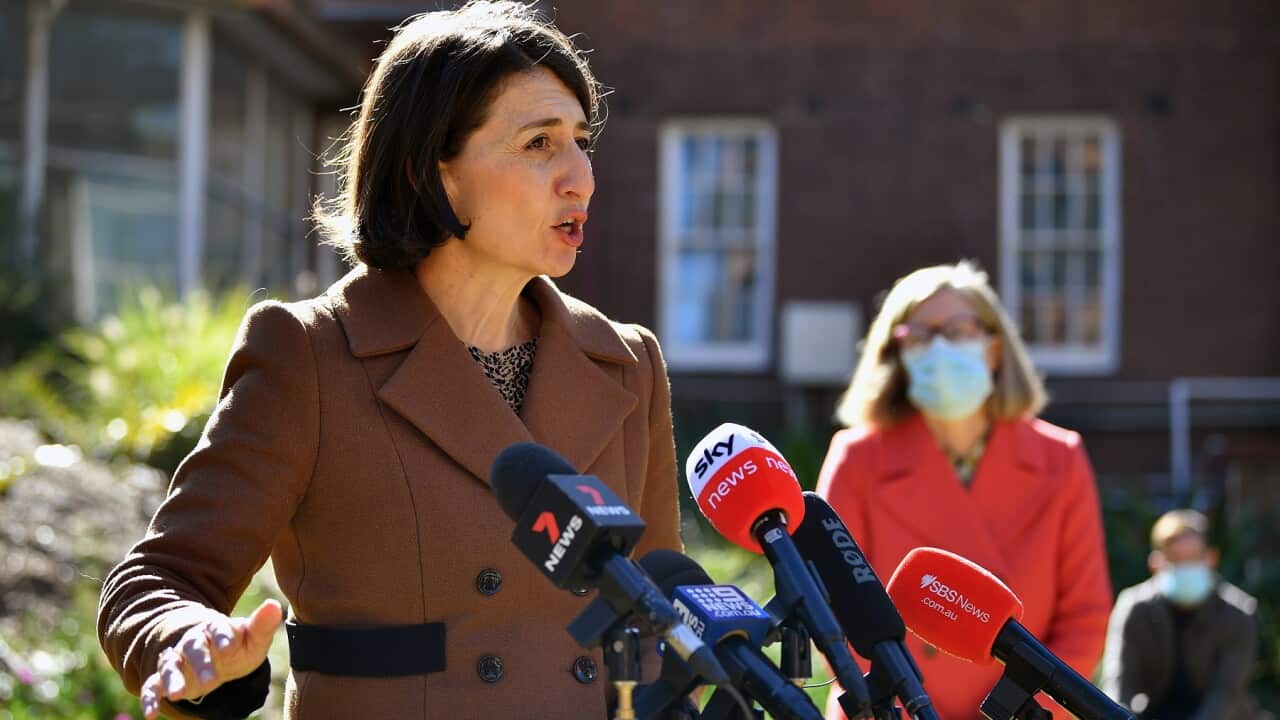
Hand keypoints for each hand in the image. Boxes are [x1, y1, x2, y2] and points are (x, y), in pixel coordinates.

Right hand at [140, 599, 282, 718]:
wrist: (212, 652)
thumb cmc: (236, 645)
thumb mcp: (252, 637)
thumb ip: (262, 625)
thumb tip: (274, 606)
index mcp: (215, 628)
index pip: (218, 628)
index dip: (223, 636)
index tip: (229, 646)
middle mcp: (192, 642)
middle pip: (193, 648)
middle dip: (201, 663)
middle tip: (213, 680)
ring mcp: (177, 660)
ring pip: (170, 666)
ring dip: (173, 679)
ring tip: (178, 695)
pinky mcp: (164, 679)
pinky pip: (152, 686)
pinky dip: (149, 699)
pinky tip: (149, 715)